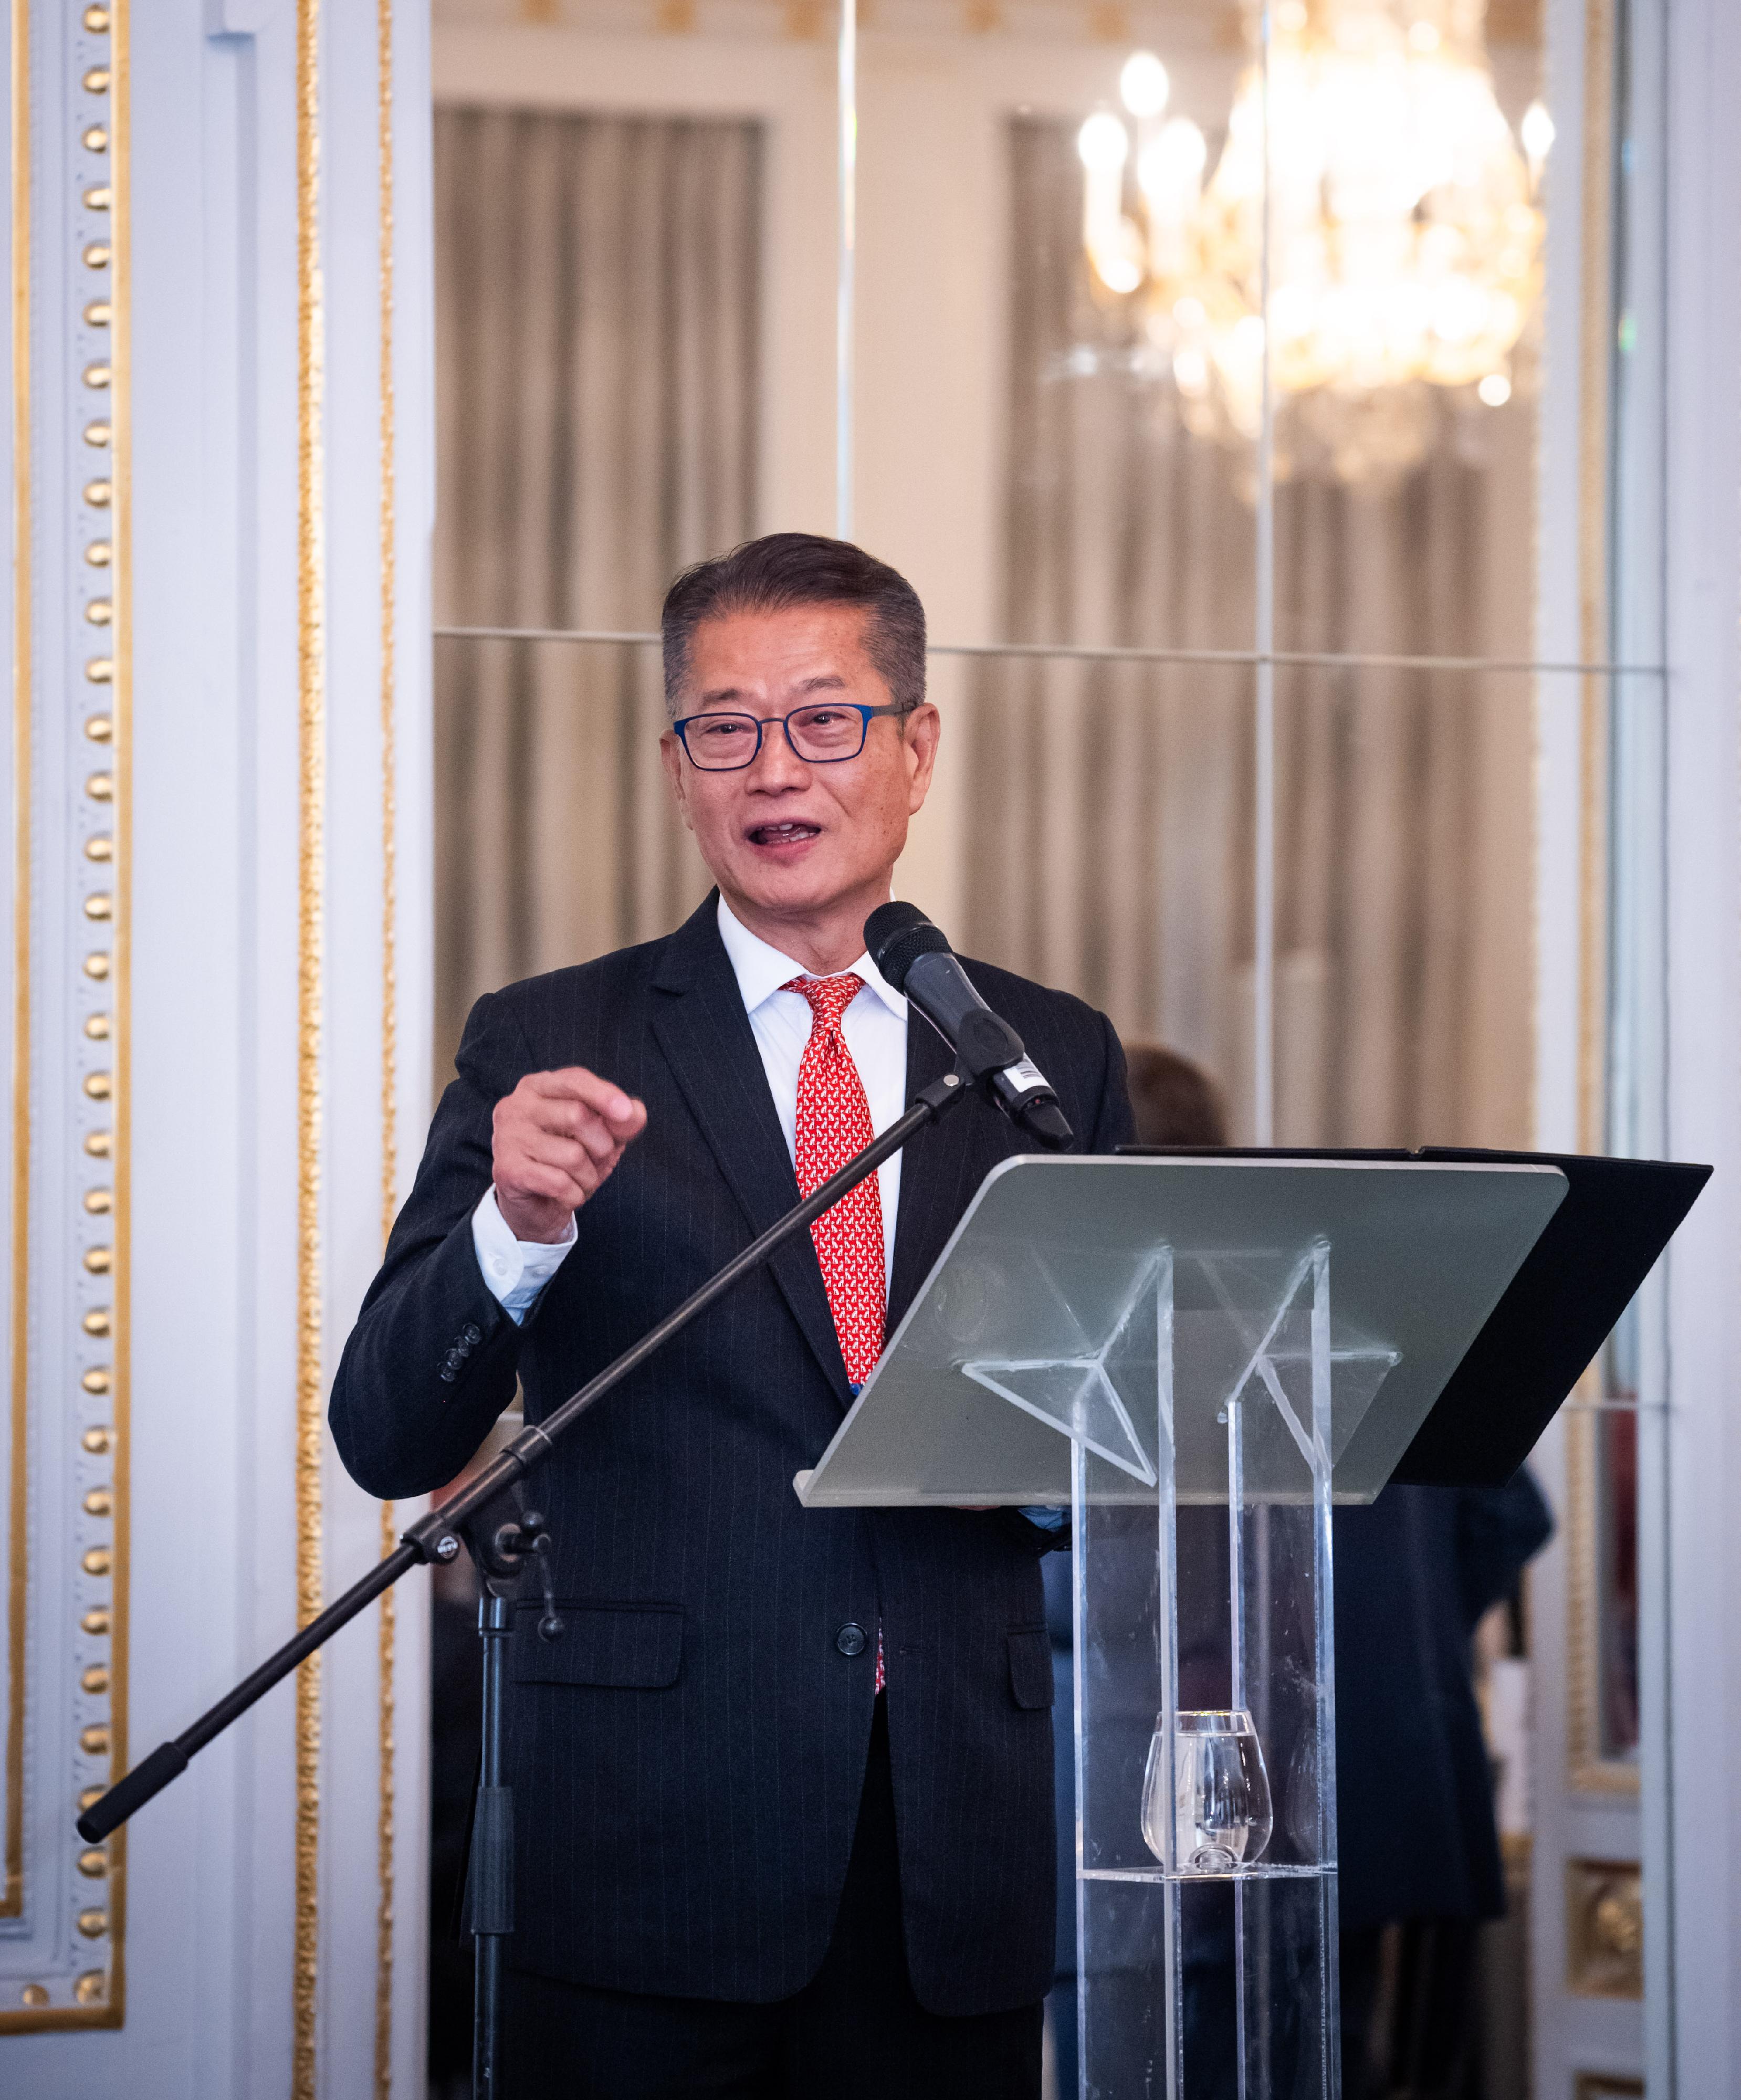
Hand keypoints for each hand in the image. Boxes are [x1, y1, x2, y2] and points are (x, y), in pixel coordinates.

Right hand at [492, 1068, 647, 1241]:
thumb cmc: (568, 1160)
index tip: (626, 1113)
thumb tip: (635, 1112)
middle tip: (596, 1159)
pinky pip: (559, 1182)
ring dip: (589, 1176)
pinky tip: (564, 1194)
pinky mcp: (507, 1169)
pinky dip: (574, 1194)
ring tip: (578, 1180)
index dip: (604, 1095)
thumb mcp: (601, 1136)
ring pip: (572, 1155)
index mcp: (539, 1086)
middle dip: (601, 1145)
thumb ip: (620, 1122)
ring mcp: (508, 1137)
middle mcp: (517, 1105)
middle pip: (578, 1116)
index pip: (575, 1080)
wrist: (536, 1204)